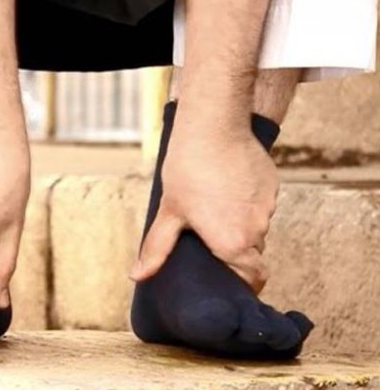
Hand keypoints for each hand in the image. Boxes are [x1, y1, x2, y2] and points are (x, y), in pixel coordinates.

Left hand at [131, 119, 277, 291]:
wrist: (212, 127)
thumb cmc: (188, 170)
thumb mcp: (169, 212)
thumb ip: (157, 248)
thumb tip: (138, 275)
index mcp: (234, 242)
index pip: (254, 277)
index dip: (247, 284)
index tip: (235, 282)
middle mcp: (257, 228)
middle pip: (253, 251)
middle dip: (236, 249)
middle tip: (214, 239)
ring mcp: (268, 206)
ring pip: (257, 225)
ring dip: (242, 223)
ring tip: (217, 206)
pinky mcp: (272, 186)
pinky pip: (262, 203)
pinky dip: (248, 202)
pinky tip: (228, 187)